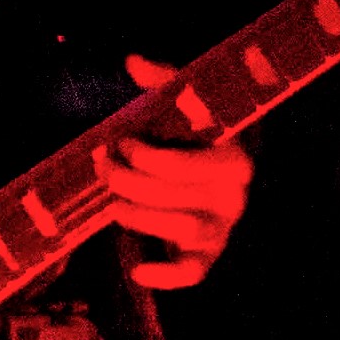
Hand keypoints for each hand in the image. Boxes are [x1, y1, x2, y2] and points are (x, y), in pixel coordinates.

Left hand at [98, 52, 252, 287]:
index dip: (142, 156)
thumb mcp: (188, 103)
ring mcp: (223, 227)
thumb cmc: (200, 133)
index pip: (182, 163)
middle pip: (171, 196)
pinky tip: (139, 270)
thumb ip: (166, 83)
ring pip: (176, 229)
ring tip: (113, 202)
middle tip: (105, 167)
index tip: (122, 140)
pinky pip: (193, 273)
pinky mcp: (210, 253)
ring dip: (135, 215)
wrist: (224, 168)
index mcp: (234, 157)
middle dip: (127, 182)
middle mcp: (234, 195)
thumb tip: (133, 63)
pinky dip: (167, 276)